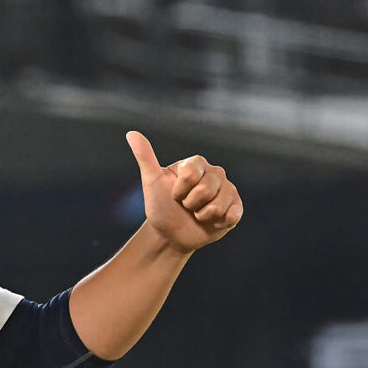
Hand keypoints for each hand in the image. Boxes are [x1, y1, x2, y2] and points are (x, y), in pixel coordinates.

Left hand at [127, 131, 242, 253]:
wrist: (170, 234)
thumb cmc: (161, 206)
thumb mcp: (151, 181)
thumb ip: (145, 157)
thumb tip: (131, 133)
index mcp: (196, 163)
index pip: (191, 174)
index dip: (179, 190)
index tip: (174, 194)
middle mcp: (215, 173)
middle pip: (206, 189)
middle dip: (190, 203)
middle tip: (186, 206)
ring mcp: (228, 190)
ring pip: (218, 204)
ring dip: (202, 215)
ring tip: (197, 214)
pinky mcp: (236, 207)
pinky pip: (233, 214)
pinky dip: (219, 222)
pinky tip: (212, 222)